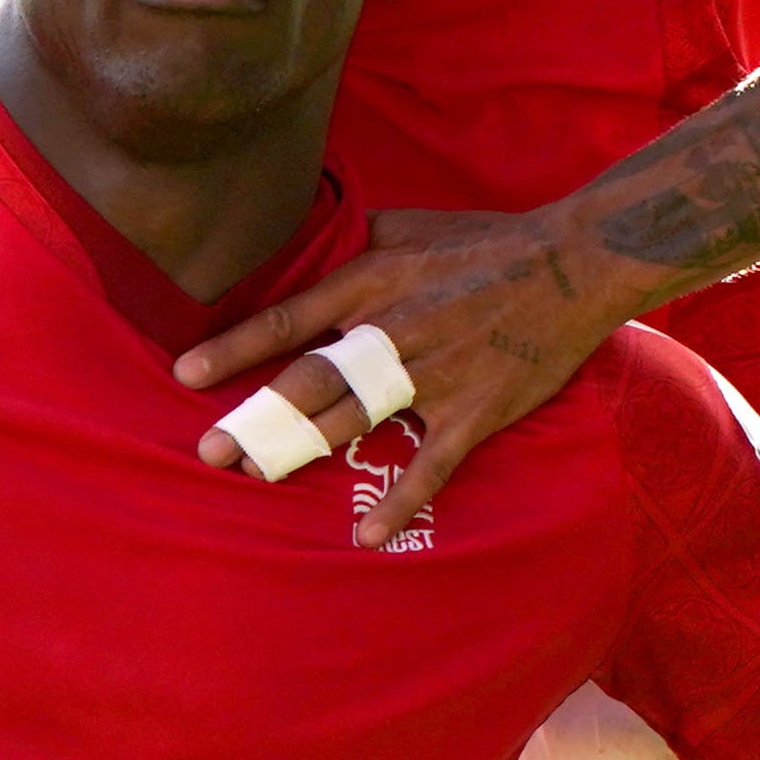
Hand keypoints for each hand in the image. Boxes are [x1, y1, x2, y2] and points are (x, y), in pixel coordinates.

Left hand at [172, 206, 645, 544]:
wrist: (575, 263)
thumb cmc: (487, 242)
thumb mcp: (411, 223)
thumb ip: (355, 240)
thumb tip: (309, 244)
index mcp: (373, 281)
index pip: (288, 318)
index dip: (234, 346)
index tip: (185, 373)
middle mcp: (392, 329)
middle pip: (310, 379)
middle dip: (257, 417)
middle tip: (212, 450)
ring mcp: (433, 373)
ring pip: (355, 419)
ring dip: (304, 451)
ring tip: (257, 479)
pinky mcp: (474, 410)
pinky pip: (430, 464)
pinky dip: (400, 502)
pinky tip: (367, 536)